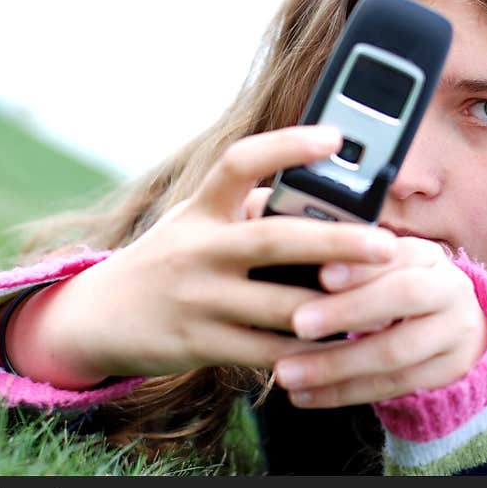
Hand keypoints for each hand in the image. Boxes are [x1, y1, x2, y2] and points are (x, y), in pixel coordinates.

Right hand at [5, 126, 397, 387]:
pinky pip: (266, 350)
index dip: (288, 146)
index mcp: (202, 209)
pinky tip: (343, 345)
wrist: (99, 316)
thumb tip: (317, 195)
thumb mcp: (195, 220)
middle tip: (387, 244)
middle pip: (274, 239)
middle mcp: (198, 248)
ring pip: (277, 306)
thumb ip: (249, 206)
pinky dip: (308, 350)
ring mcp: (198, 299)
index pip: (241, 163)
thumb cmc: (168, 259)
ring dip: (334, 307)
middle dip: (336, 241)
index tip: (335, 137)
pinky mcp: (200, 344)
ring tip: (382, 302)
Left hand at [271, 237, 486, 407]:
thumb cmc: (392, 286)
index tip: (321, 274)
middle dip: (348, 310)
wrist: (451, 326)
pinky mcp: (449, 371)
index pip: (396, 252)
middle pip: (404, 296)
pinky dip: (344, 393)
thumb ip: (337, 251)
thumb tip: (270, 222)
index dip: (360, 265)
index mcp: (425, 254)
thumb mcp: (378, 264)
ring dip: (336, 365)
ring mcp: (454, 332)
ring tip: (286, 373)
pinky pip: (393, 387)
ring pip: (395, 352)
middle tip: (298, 323)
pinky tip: (304, 396)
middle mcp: (448, 288)